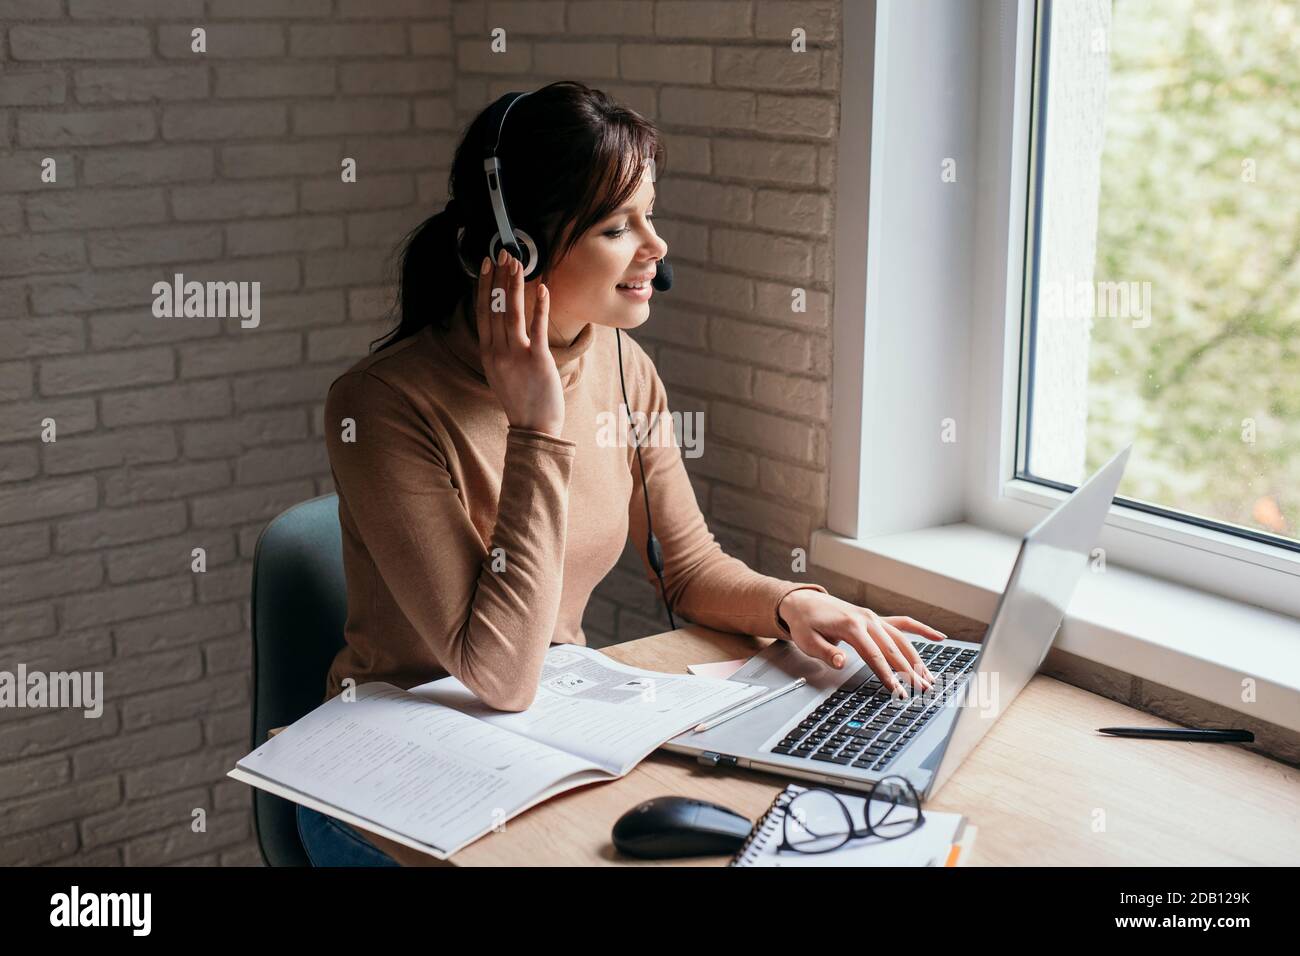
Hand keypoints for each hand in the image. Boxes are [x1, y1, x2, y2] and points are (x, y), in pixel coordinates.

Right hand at [474, 248, 564, 437]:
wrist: (533, 429)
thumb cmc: (521, 401)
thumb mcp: (501, 373)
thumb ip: (499, 350)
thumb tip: (501, 328)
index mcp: (488, 353)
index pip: (483, 312)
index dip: (484, 286)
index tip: (487, 265)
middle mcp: (497, 352)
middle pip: (495, 307)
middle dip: (499, 277)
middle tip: (503, 253)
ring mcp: (516, 355)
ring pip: (512, 313)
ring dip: (514, 285)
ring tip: (517, 263)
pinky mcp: (536, 360)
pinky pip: (536, 328)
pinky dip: (539, 307)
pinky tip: (543, 289)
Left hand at [776, 589, 947, 696]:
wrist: (804, 602)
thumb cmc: (806, 622)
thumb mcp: (808, 640)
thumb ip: (827, 652)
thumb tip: (842, 662)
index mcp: (851, 626)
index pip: (874, 655)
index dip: (887, 674)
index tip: (897, 690)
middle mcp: (867, 620)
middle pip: (893, 649)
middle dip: (909, 671)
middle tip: (922, 689)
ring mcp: (874, 618)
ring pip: (901, 640)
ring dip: (917, 659)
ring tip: (929, 678)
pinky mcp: (876, 619)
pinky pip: (903, 623)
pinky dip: (921, 630)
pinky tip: (939, 637)